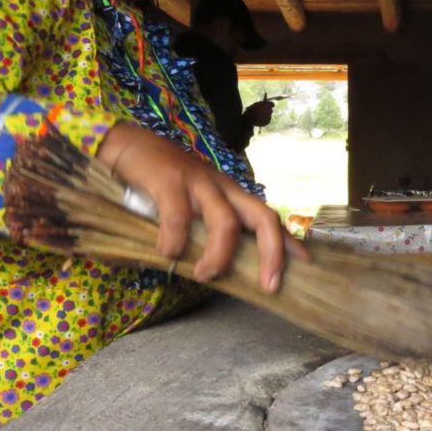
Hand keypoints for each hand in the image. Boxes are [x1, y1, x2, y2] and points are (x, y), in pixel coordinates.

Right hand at [96, 121, 296, 287]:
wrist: (127, 145)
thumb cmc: (160, 182)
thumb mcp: (191, 206)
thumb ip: (206, 230)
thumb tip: (218, 270)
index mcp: (231, 195)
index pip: (269, 217)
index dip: (288, 242)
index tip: (304, 265)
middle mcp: (223, 187)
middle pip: (262, 217)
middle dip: (272, 253)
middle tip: (268, 285)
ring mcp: (199, 182)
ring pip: (225, 221)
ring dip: (219, 256)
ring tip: (204, 274)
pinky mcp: (170, 180)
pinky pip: (179, 216)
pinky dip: (175, 241)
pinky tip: (167, 253)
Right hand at [244, 100, 273, 127]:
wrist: (249, 119)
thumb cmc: (250, 111)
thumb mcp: (255, 104)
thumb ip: (262, 104)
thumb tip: (265, 104)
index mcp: (267, 105)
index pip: (272, 104)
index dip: (269, 105)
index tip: (267, 106)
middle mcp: (270, 110)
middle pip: (270, 110)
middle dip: (267, 111)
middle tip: (261, 112)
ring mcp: (269, 117)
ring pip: (269, 116)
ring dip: (265, 116)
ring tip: (258, 117)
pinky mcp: (268, 122)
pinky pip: (267, 120)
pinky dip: (264, 120)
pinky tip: (259, 120)